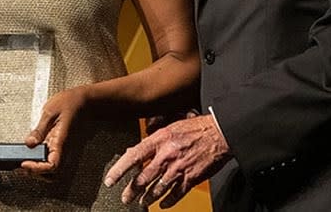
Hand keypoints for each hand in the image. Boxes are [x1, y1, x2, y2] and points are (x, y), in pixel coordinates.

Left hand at [21, 87, 86, 175]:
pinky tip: (32, 155)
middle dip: (36, 173)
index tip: (23, 164)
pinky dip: (41, 163)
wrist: (84, 101)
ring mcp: (63, 149)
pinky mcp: (60, 147)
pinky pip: (52, 161)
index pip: (51, 166)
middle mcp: (63, 149)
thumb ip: (39, 130)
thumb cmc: (69, 103)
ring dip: (39, 171)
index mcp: (61, 142)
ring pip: (53, 171)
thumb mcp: (50, 112)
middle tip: (21, 165)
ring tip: (25, 161)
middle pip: (52, 174)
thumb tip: (29, 143)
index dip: (36, 169)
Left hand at [103, 113, 230, 207]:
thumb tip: (134, 149)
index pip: (133, 156)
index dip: (119, 170)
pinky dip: (168, 202)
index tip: (109, 181)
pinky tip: (163, 205)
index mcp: (159, 140)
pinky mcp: (191, 179)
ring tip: (142, 203)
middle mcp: (166, 155)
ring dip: (148, 198)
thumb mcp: (170, 126)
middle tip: (125, 198)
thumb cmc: (196, 127)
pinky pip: (176, 194)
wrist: (220, 133)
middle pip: (143, 178)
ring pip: (158, 189)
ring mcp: (179, 169)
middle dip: (132, 191)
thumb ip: (153, 139)